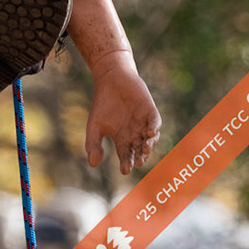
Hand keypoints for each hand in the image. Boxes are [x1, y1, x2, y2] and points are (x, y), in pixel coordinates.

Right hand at [85, 55, 161, 173]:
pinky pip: (155, 122)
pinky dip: (154, 128)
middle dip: (140, 156)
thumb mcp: (94, 125)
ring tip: (144, 149)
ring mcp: (144, 123)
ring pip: (150, 139)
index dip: (126, 163)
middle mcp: (136, 134)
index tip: (125, 170)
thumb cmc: (102, 103)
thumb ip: (93, 144)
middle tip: (138, 162)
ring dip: (149, 145)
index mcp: (122, 139)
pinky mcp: (150, 112)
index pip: (126, 155)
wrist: (110, 79)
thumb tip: (94, 164)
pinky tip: (149, 132)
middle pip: (140, 150)